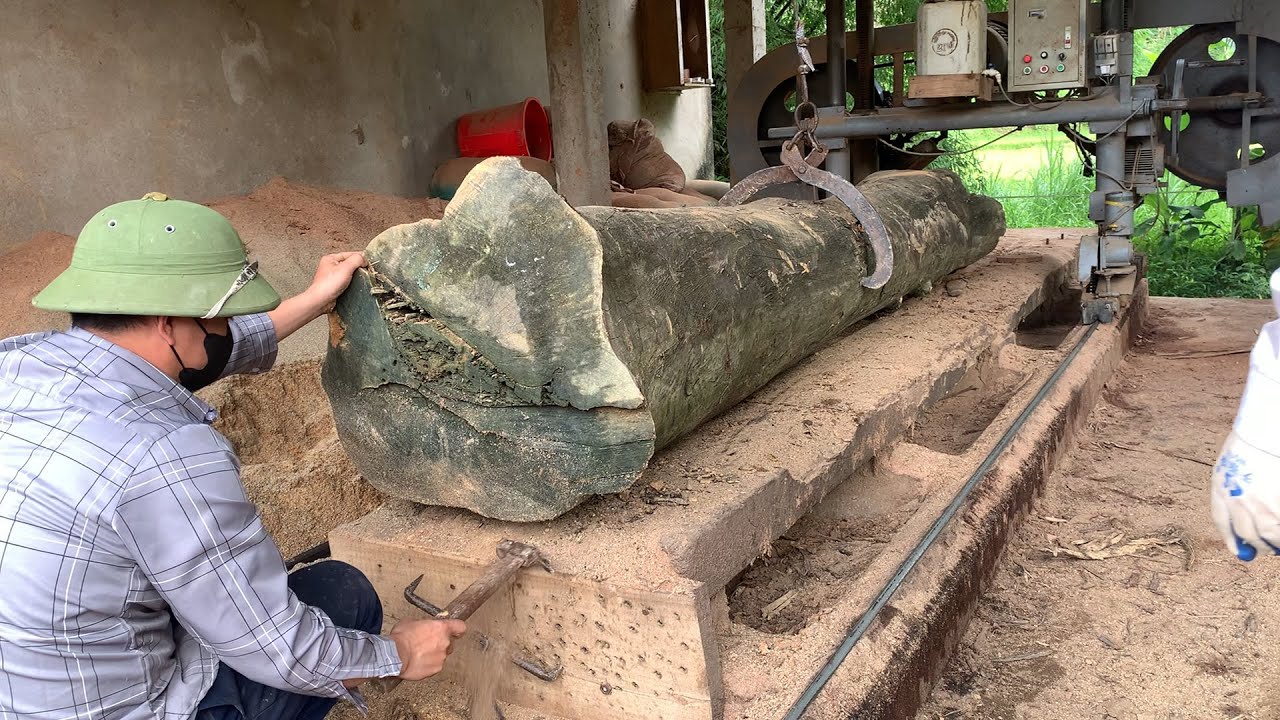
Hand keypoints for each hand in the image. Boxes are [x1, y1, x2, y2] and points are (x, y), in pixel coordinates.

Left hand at [305, 252, 367, 312]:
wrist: (321, 301)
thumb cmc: (328, 284)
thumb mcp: (345, 267)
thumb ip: (356, 259)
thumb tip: (364, 258)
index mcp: (330, 258)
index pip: (349, 254)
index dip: (360, 257)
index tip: (368, 262)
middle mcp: (330, 267)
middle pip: (349, 263)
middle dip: (358, 267)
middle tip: (366, 270)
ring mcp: (332, 277)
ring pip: (348, 273)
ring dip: (355, 276)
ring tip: (361, 279)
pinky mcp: (334, 286)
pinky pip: (346, 282)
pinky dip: (352, 284)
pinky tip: (355, 286)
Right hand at [389, 618, 466, 679]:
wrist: (393, 656)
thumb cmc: (401, 638)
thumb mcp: (411, 622)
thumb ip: (424, 624)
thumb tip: (424, 627)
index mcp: (441, 628)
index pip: (460, 627)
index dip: (457, 629)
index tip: (455, 631)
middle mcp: (445, 643)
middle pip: (450, 643)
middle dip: (440, 644)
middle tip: (427, 644)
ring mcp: (441, 657)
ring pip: (442, 655)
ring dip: (433, 655)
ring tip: (419, 655)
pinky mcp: (436, 670)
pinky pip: (435, 666)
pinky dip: (428, 665)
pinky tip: (418, 663)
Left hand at [1211, 432, 1279, 560]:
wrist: (1262, 436)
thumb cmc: (1246, 448)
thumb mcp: (1227, 470)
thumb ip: (1229, 494)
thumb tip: (1242, 524)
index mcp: (1221, 491)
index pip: (1223, 523)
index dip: (1232, 540)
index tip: (1241, 553)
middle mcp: (1239, 501)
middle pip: (1249, 534)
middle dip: (1257, 546)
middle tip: (1267, 549)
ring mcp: (1263, 503)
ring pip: (1271, 535)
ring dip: (1276, 544)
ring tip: (1278, 545)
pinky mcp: (1279, 504)